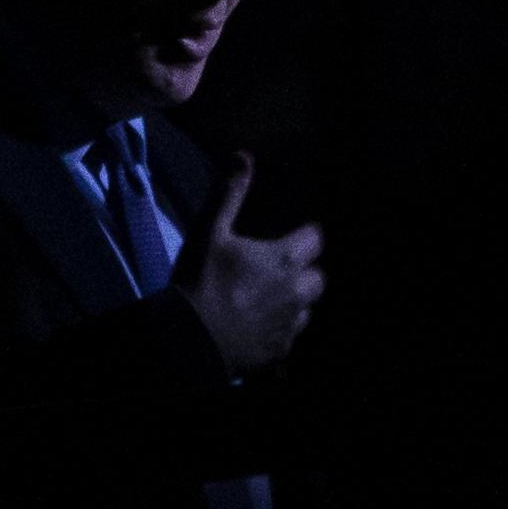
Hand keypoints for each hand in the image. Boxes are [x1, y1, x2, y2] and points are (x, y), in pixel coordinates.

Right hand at [172, 151, 324, 373]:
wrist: (189, 339)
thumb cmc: (199, 282)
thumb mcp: (208, 232)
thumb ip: (229, 194)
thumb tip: (244, 157)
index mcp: (284, 260)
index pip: (316, 239)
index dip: (306, 235)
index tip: (295, 235)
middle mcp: (296, 292)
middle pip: (318, 277)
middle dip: (304, 270)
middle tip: (279, 268)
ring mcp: (289, 325)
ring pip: (306, 308)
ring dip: (294, 301)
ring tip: (268, 298)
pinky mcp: (279, 351)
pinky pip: (290, 336)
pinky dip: (280, 329)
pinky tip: (258, 325)